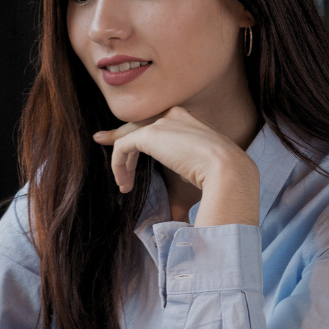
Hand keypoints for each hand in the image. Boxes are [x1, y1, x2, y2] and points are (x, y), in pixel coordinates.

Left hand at [93, 107, 259, 226]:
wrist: (228, 171)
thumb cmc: (220, 180)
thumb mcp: (197, 174)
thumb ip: (181, 179)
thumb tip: (175, 213)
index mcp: (188, 120)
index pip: (155, 123)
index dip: (137, 134)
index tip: (121, 144)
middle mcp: (174, 115)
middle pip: (138, 124)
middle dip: (117, 133)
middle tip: (99, 139)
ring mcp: (162, 121)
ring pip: (129, 136)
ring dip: (121, 162)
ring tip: (123, 185)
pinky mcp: (150, 134)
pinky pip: (123, 146)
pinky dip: (119, 165)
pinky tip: (124, 183)